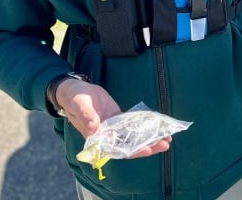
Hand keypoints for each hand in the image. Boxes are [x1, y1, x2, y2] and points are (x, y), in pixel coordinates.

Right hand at [55, 79, 171, 156]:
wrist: (75, 89)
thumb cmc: (74, 98)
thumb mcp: (79, 105)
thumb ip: (86, 117)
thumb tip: (94, 128)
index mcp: (96, 136)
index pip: (117, 148)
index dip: (133, 151)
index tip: (148, 150)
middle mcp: (106, 135)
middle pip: (129, 145)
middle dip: (148, 146)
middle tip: (165, 144)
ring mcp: (113, 127)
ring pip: (133, 136)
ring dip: (149, 138)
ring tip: (167, 138)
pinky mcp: (117, 117)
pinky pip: (132, 125)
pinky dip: (143, 127)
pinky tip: (156, 126)